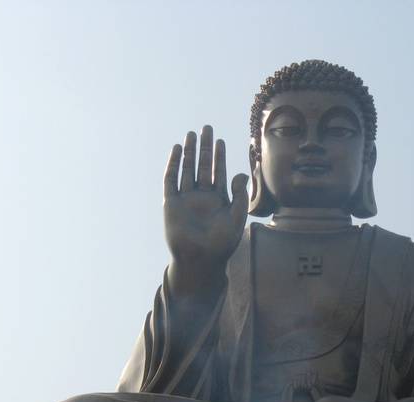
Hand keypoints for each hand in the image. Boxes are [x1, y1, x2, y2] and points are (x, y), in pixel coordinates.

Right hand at [163, 125, 247, 283]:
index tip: (220, 141)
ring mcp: (186, 199)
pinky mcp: (171, 203)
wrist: (200, 260)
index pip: (219, 172)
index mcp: (219, 201)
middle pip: (203, 166)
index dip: (219, 157)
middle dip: (205, 148)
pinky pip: (171, 180)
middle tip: (207, 129)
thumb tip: (242, 173)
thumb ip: (240, 196)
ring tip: (192, 134)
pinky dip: (174, 164)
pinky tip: (177, 150)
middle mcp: (202, 197)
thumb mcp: (236, 218)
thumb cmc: (221, 244)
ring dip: (190, 152)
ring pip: (188, 170)